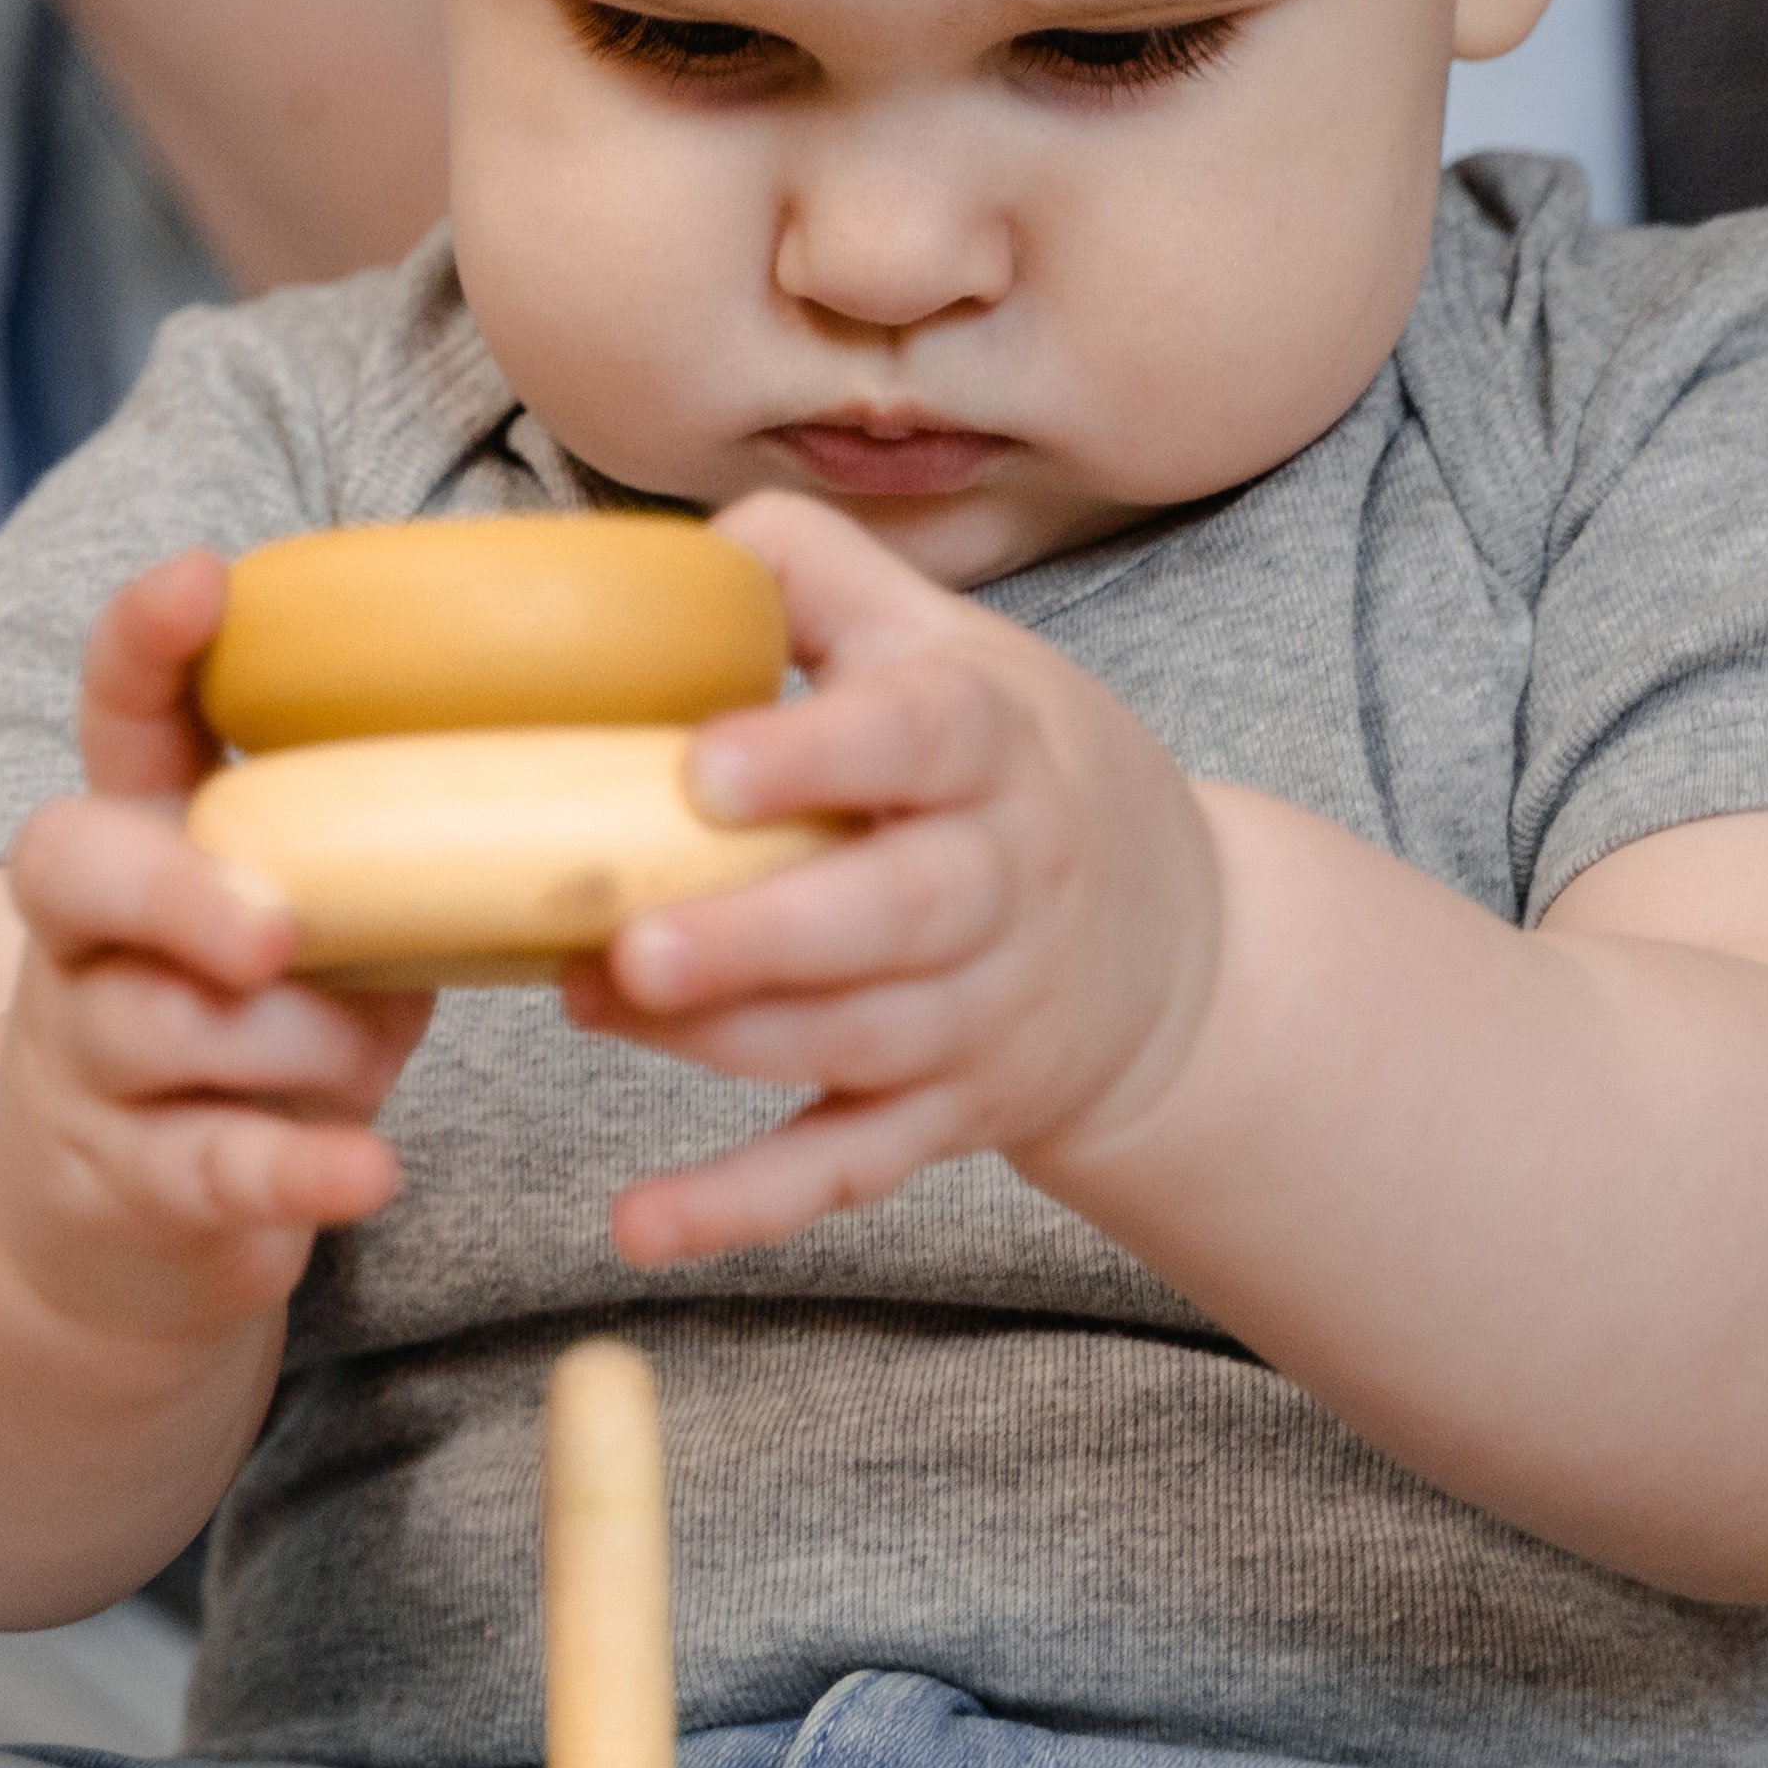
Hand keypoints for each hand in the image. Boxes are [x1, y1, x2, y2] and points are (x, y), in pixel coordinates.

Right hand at [0, 554, 436, 1346]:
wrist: (110, 1221)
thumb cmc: (257, 1026)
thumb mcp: (309, 917)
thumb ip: (390, 848)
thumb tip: (597, 765)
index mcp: (139, 834)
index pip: (116, 713)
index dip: (145, 641)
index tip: (203, 575)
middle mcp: (85, 935)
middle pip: (74, 870)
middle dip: (177, 890)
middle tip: (271, 930)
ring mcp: (87, 1060)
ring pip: (165, 1027)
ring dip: (291, 1043)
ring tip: (365, 1057)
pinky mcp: (127, 1180)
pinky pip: (210, 1166)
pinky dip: (297, 1167)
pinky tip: (367, 1168)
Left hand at [564, 494, 1224, 1263]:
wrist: (1174, 940)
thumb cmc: (1013, 765)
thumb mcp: (951, 641)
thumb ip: (816, 574)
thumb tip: (685, 542)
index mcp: (993, 744)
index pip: (924, 738)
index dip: (822, 753)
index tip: (708, 767)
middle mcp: (1004, 882)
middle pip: (898, 915)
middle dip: (767, 935)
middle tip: (637, 943)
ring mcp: (984, 1012)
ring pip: (862, 1041)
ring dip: (728, 1040)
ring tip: (593, 1004)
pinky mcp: (953, 1114)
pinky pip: (851, 1165)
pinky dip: (749, 1204)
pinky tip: (644, 1226)